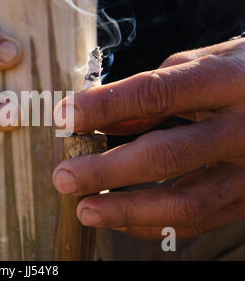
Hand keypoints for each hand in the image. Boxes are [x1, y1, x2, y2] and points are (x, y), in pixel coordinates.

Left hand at [53, 38, 244, 238]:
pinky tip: (120, 218)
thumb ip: (151, 91)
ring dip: (126, 211)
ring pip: (185, 203)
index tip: (63, 116)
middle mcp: (244, 129)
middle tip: (64, 178)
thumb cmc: (239, 74)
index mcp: (228, 82)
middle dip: (107, 171)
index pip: (156, 94)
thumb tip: (99, 119)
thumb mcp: (199, 66)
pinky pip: (198, 221)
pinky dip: (152, 223)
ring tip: (85, 210)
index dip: (106, 107)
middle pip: (167, 156)